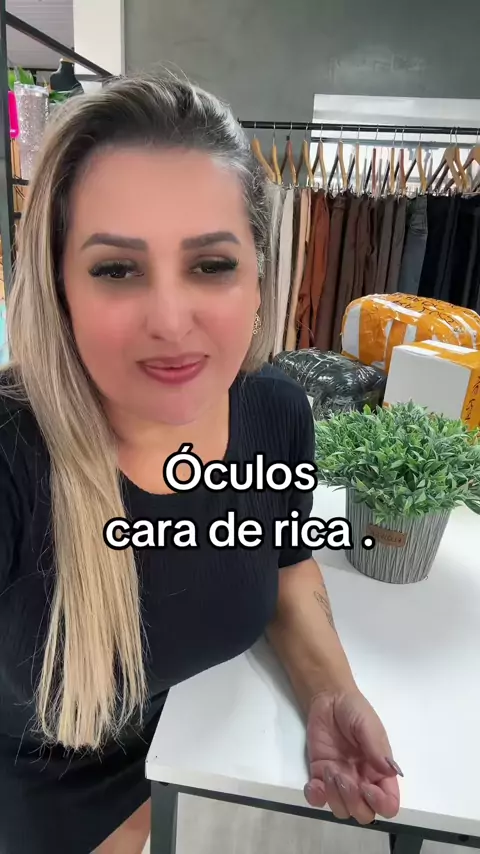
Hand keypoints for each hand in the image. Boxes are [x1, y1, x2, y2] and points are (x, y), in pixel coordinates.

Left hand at [305, 689, 400, 824]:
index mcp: (380, 772)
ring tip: (330, 770)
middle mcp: (362, 781)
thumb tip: (389, 771)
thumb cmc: (354, 710)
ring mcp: (339, 781)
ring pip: (341, 810)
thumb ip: (376, 747)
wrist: (329, 699)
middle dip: (353, 802)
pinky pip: (318, 799)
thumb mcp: (367, 724)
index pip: (388, 803)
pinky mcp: (319, 776)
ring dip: (335, 797)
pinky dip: (315, 797)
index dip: (381, 803)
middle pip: (364, 814)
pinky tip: (313, 784)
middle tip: (342, 776)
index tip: (367, 787)